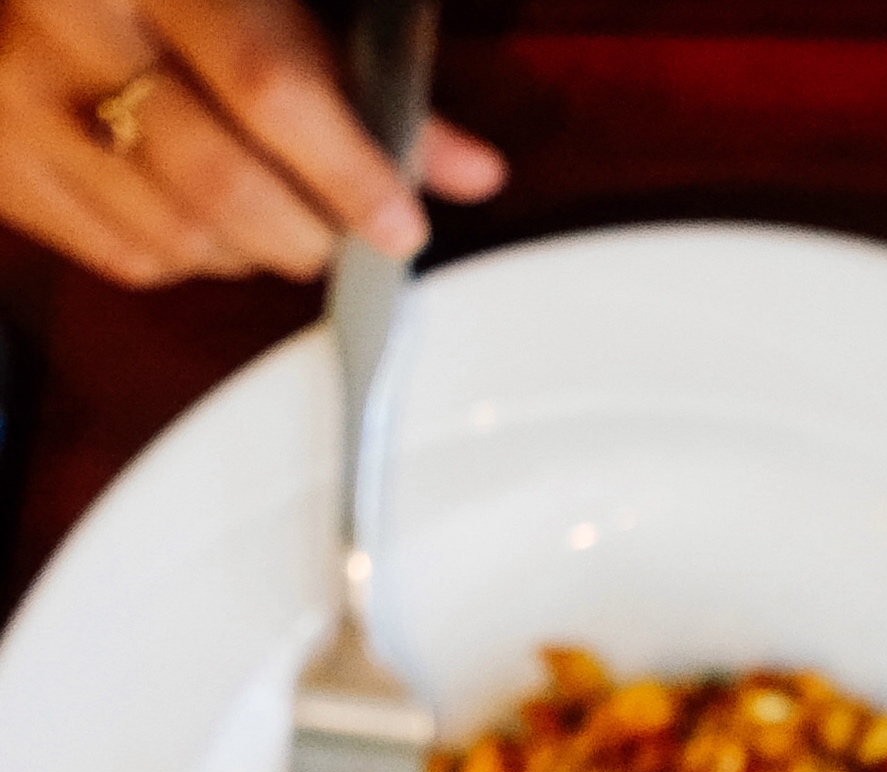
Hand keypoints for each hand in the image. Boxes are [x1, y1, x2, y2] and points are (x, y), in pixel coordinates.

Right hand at [0, 0, 493, 285]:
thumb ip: (357, 73)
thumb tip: (472, 173)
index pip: (266, 86)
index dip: (347, 171)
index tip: (402, 226)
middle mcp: (65, 29)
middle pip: (216, 180)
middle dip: (310, 232)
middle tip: (353, 236)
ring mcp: (12, 100)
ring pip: (172, 233)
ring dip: (257, 254)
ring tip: (286, 223)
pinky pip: (120, 254)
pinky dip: (191, 259)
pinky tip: (211, 223)